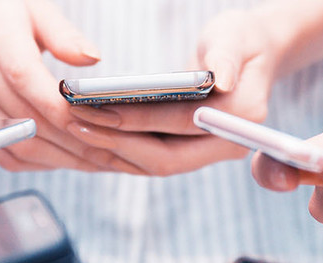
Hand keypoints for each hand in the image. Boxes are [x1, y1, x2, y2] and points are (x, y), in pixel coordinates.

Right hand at [0, 0, 131, 172]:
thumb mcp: (34, 7)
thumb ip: (63, 34)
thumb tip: (91, 59)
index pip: (25, 78)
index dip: (61, 108)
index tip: (99, 123)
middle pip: (24, 118)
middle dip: (72, 142)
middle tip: (113, 154)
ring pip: (13, 142)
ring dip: (59, 158)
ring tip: (97, 162)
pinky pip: (0, 152)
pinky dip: (36, 162)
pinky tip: (66, 160)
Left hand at [63, 8, 278, 174]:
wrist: (249, 58)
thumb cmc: (240, 41)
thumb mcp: (236, 37)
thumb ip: (227, 55)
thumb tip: (221, 78)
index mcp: (242, 118)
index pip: (185, 127)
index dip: (143, 122)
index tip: (105, 110)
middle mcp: (225, 145)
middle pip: (165, 159)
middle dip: (118, 142)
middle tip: (76, 122)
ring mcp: (204, 154)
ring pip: (152, 164)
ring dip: (111, 148)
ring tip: (73, 125)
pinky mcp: (185, 153)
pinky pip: (147, 158)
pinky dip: (117, 148)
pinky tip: (88, 132)